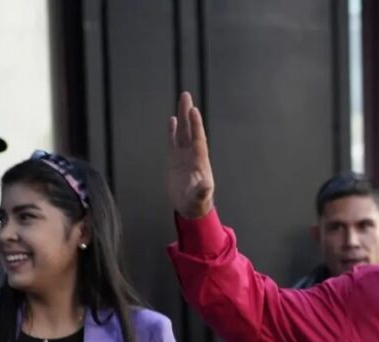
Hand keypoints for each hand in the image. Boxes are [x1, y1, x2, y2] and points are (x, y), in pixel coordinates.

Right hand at [167, 91, 214, 218]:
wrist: (190, 208)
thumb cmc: (197, 203)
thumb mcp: (199, 198)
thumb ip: (202, 191)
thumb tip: (206, 185)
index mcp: (199, 161)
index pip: (197, 139)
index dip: (196, 126)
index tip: (194, 110)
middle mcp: (192, 155)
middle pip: (189, 130)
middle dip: (188, 113)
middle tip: (186, 95)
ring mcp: (183, 156)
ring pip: (182, 132)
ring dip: (182, 117)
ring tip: (182, 101)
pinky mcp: (174, 160)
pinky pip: (173, 142)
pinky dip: (173, 131)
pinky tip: (173, 120)